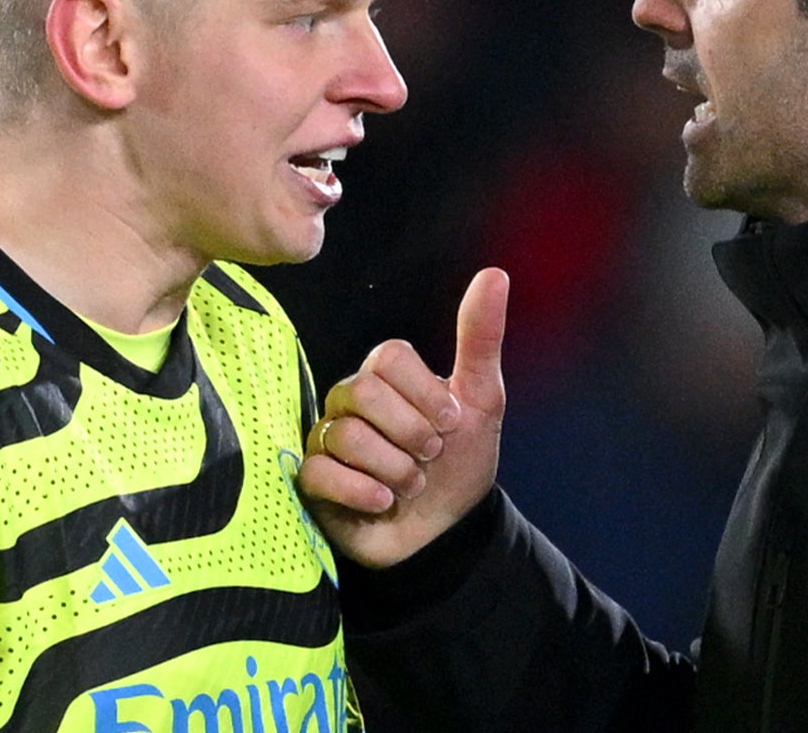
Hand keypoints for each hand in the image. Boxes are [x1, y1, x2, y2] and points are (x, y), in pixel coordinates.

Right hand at [298, 267, 507, 567]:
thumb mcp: (482, 401)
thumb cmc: (461, 462)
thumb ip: (480, 338)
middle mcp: (351, 402)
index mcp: (387, 377)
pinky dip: (361, 492)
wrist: (447, 532)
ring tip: (410, 486)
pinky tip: (382, 502)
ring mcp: (328, 439)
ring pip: (343, 435)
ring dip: (393, 470)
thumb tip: (494, 273)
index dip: (424, 394)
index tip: (451, 423)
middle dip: (409, 433)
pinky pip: (319, 473)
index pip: (388, 358)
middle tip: (430, 456)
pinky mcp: (313, 481)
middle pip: (362, 392)